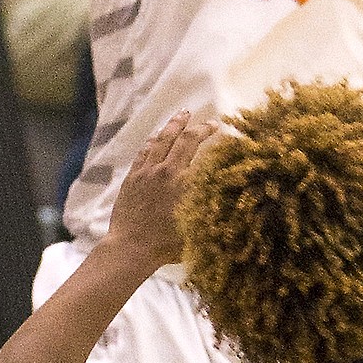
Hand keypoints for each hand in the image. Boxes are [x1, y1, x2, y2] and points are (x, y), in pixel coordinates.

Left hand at [106, 111, 219, 269]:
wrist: (131, 249)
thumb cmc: (167, 245)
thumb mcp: (197, 228)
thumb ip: (211, 209)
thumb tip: (231, 199)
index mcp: (186, 183)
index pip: (206, 154)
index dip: (216, 142)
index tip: (222, 133)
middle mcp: (168, 171)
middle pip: (185, 140)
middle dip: (199, 128)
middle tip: (209, 122)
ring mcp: (147, 172)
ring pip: (162, 140)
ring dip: (174, 125)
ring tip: (183, 113)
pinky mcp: (132, 178)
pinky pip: (144, 152)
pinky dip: (152, 141)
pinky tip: (156, 136)